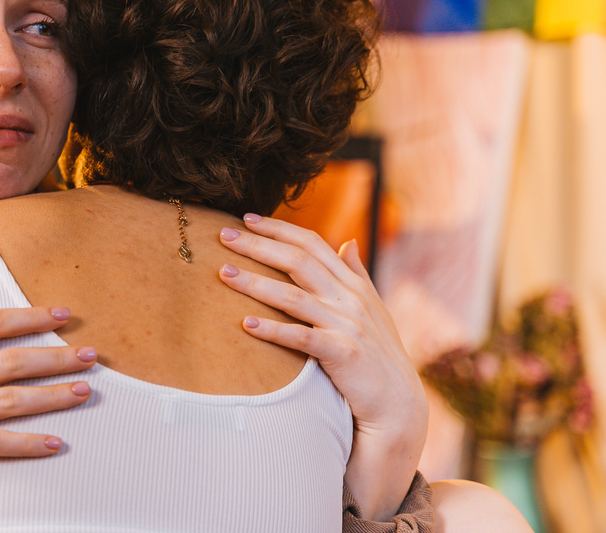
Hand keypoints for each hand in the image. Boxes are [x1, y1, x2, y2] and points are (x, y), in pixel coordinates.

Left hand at [218, 214, 426, 521]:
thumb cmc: (378, 355)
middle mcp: (350, 298)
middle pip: (298, 260)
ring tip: (224, 274)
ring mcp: (347, 325)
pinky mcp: (343, 353)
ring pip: (294, 296)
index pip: (312, 243)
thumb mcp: (372, 310)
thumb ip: (357, 275)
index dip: (279, 229)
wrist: (399, 405)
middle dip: (258, 245)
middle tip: (223, 235)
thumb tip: (348, 242)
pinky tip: (245, 324)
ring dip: (256, 283)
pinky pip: (301, 337)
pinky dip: (273, 330)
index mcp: (353, 284)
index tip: (246, 219)